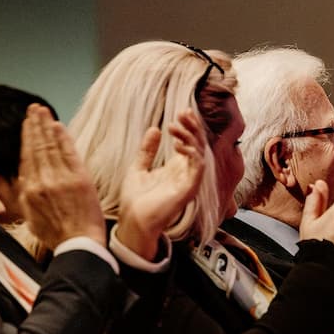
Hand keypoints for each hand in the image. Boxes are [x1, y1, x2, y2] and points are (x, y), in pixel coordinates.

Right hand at [15, 104, 104, 249]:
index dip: (26, 138)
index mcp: (28, 189)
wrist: (78, 244)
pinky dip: (62, 138)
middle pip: (36, 147)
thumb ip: (15, 194)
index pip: (26, 157)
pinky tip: (58, 125)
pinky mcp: (79, 179)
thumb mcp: (27, 216)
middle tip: (33, 108)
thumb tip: (3, 177)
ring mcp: (60, 179)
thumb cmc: (55, 234)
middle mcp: (41, 181)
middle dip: (34, 125)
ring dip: (45, 126)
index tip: (26, 124)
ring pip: (50, 146)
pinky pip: (68, 152)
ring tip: (42, 111)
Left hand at [115, 109, 208, 260]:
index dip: (189, 127)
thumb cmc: (136, 200)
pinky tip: (178, 145)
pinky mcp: (189, 189)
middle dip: (193, 127)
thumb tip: (154, 129)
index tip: (181, 112)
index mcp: (176, 168)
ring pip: (200, 154)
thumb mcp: (138, 168)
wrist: (133, 221)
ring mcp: (189, 181)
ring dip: (190, 137)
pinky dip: (191, 154)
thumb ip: (147, 150)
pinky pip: (197, 168)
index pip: (190, 143)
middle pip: (198, 145)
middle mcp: (186, 173)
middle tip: (184, 113)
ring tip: (175, 126)